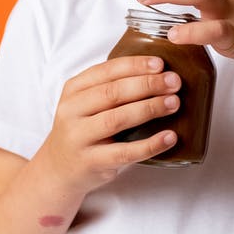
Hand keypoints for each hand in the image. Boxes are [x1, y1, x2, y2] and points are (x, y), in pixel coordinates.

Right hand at [36, 56, 180, 194]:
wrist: (59, 169)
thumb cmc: (82, 129)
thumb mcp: (85, 103)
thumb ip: (110, 87)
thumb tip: (157, 72)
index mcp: (73, 90)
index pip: (106, 71)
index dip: (135, 65)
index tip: (160, 64)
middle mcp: (72, 111)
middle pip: (113, 93)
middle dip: (147, 84)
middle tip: (174, 82)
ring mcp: (79, 138)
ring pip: (117, 119)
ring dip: (149, 108)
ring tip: (174, 103)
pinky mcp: (91, 162)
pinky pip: (125, 152)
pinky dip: (150, 144)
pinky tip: (169, 137)